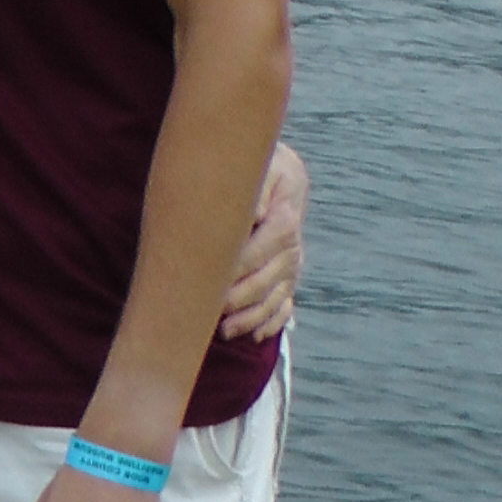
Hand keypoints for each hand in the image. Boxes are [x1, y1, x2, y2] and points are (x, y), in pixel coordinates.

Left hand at [219, 140, 307, 339]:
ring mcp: (291, 267)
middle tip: (210, 310)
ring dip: (251, 317)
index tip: (211, 278)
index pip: (263, 248)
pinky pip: (284, 307)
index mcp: (285, 220)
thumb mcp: (264, 166)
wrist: (282, 175)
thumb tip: (254, 210)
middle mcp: (292, 249)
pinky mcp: (287, 278)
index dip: (239, 266)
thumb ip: (258, 186)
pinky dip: (271, 323)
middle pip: (267, 280)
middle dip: (239, 298)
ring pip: (274, 299)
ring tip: (226, 331)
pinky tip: (253, 335)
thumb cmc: (265, 169)